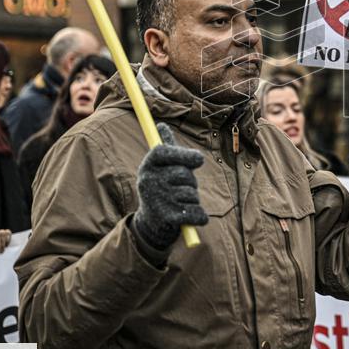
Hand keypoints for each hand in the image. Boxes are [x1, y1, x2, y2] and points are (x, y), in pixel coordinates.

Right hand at [134, 123, 208, 250]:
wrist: (152, 223)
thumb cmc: (162, 187)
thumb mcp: (162, 167)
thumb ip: (167, 147)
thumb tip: (161, 125)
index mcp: (147, 165)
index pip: (164, 151)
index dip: (183, 154)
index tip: (199, 160)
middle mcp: (148, 181)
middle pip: (184, 174)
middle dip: (191, 181)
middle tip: (182, 187)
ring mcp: (156, 200)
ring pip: (192, 194)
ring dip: (193, 199)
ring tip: (180, 202)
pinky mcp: (166, 219)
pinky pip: (196, 213)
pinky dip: (200, 217)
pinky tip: (192, 217)